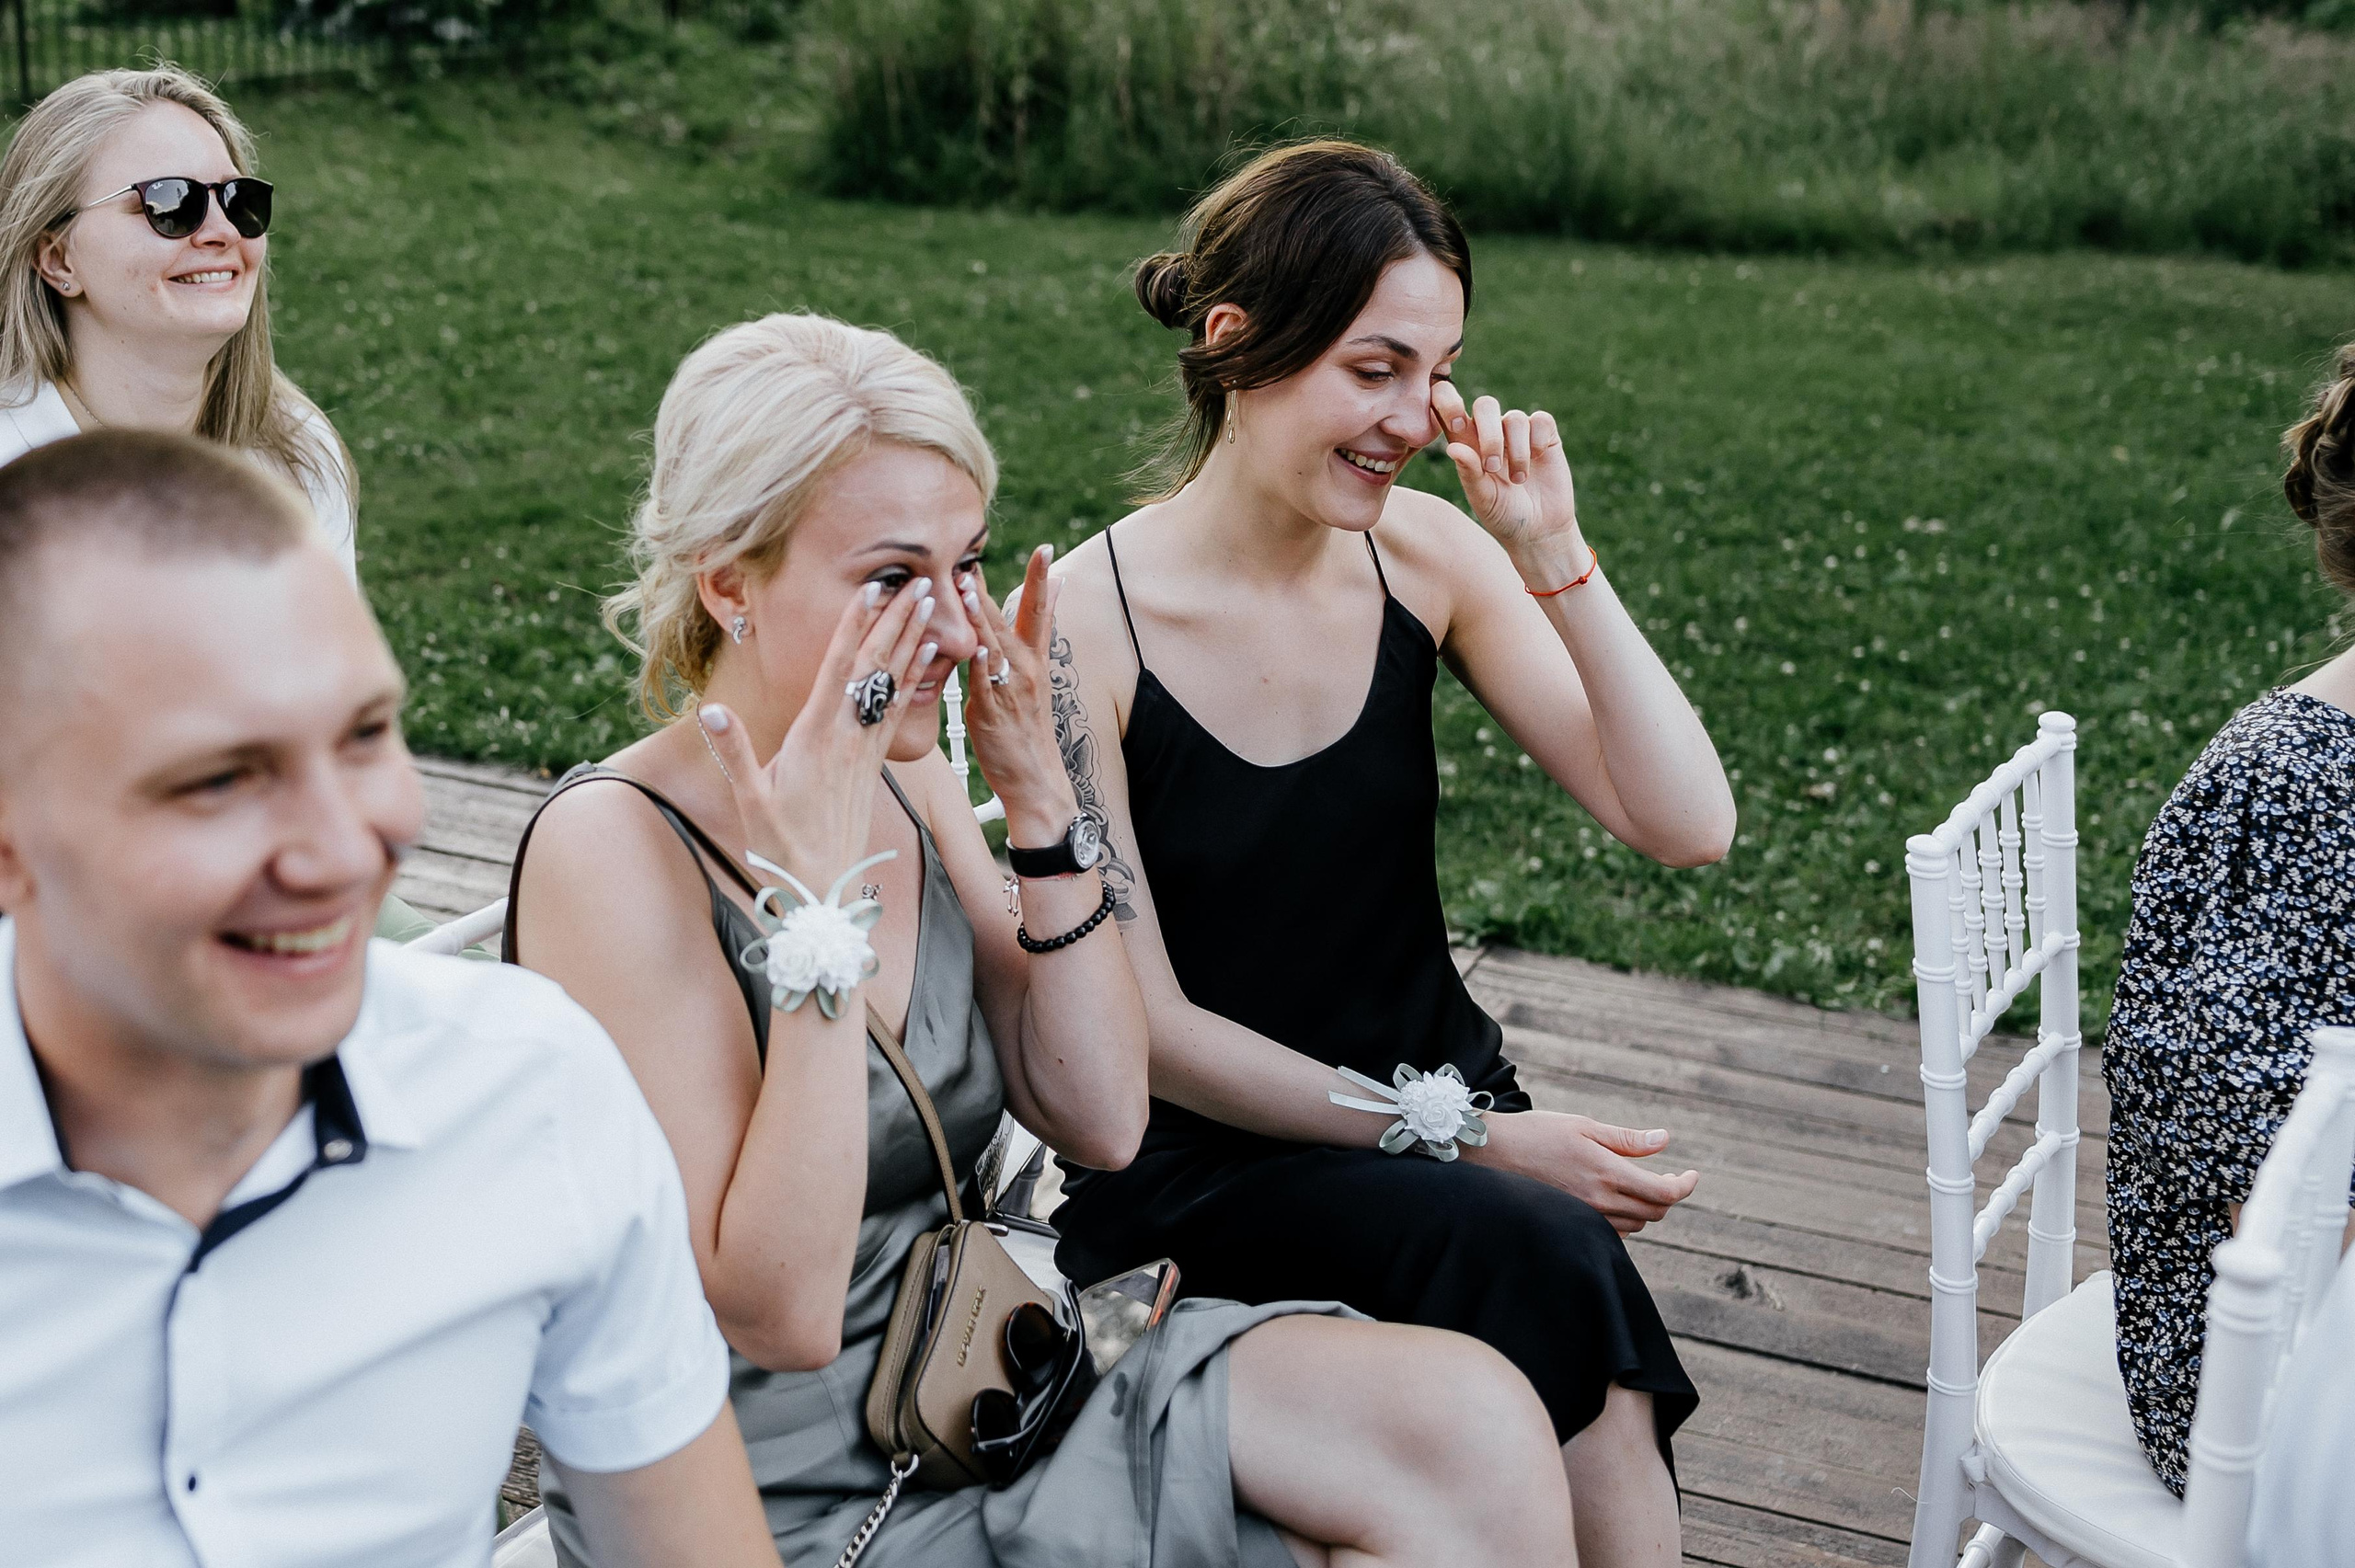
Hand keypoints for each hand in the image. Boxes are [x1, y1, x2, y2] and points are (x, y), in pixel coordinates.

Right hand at [698, 574, 938, 890]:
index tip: (873, 589)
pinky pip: (898, 712)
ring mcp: (866, 750)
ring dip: (912, 641)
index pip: (839, 670)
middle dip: (898, 621)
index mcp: (815, 737)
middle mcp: (847, 737)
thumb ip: (733, 751)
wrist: (822, 886)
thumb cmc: (780, 845)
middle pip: (876, 668)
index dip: (855, 627)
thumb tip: (710, 709)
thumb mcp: (749, 798)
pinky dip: (912, 679)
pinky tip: (926, 658)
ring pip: (893, 685)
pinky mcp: (875, 764)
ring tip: (931, 606)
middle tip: (922, 581)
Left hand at [961, 545, 1080, 845]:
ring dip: (980, 616)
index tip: (1044, 548)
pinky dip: (979, 664)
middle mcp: (1026, 670)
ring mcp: (1010, 690)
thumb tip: (1034, 603)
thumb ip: (1027, 640)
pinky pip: (983, 683)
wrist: (1036, 779)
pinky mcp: (992, 712)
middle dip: (990, 590)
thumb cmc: (1026, 729)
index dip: (1041, 580)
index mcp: (1034, 660)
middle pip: (1009, 621)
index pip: (1040, 612)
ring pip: (993, 645)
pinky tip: (974, 646)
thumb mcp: (1032, 680)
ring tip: (967, 588)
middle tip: (973, 559)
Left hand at [1431, 381, 1583, 560]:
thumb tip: (1452, 447)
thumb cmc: (1503, 515)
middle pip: (1485, 405)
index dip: (1448, 402)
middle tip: (1492, 467)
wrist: (1540, 530)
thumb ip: (1469, 472)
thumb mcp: (1482, 498)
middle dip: (1489, 434)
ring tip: (1518, 480)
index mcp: (1467, 444)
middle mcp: (1492, 433)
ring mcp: (1519, 433)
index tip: (1455, 424)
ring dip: (1516, 451)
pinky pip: (1540, 420)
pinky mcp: (1545, 436)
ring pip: (1514, 418)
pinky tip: (1537, 461)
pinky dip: (1537, 441)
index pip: (1451, 409)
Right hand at [1474, 1109, 1698, 1234]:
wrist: (1492, 1155)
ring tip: (1642, 1184)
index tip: (1691, 1175)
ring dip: (1647, 1207)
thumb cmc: (1537, 1133)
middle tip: (1668, 1176)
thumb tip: (1664, 1140)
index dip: (1685, 1186)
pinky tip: (1617, 1198)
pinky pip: (1614, 1231)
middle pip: (1654, 1212)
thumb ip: (1627, 1139)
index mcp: (1606, 1172)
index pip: (1663, 1193)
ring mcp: (1585, 1216)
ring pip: (1636, 1224)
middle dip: (1669, 1195)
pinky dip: (1626, 1217)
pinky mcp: (1573, 1223)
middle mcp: (1599, 1200)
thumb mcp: (1584, 1126)